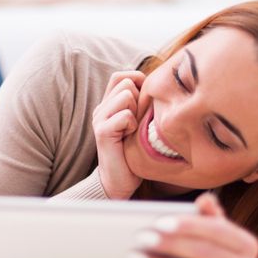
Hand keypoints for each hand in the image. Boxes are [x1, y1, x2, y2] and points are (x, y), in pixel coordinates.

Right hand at [92, 71, 145, 198]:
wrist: (118, 181)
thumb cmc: (134, 153)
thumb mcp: (138, 124)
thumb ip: (140, 105)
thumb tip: (158, 85)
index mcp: (108, 104)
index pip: (122, 76)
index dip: (137, 83)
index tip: (143, 105)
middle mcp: (101, 108)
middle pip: (127, 83)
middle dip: (139, 100)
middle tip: (137, 123)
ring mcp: (99, 118)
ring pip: (126, 95)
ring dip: (136, 113)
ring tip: (133, 131)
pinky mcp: (102, 131)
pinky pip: (125, 115)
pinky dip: (132, 126)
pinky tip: (129, 139)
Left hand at [133, 193, 257, 257]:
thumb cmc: (215, 257)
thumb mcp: (215, 235)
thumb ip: (209, 216)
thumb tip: (205, 199)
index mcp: (247, 245)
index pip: (217, 230)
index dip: (187, 225)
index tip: (159, 222)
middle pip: (203, 253)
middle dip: (169, 244)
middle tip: (141, 238)